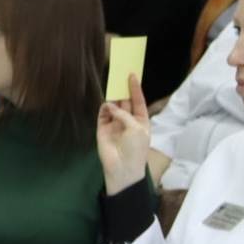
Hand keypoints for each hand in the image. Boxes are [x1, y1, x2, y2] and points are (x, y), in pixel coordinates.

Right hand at [96, 76, 152, 194]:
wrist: (122, 167)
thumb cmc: (135, 148)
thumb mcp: (136, 129)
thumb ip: (124, 115)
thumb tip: (111, 105)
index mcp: (141, 121)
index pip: (138, 102)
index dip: (135, 89)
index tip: (132, 75)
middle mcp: (128, 121)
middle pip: (125, 102)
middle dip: (123, 90)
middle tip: (119, 76)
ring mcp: (115, 124)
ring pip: (113, 106)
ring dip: (113, 97)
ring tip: (112, 84)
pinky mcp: (102, 128)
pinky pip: (103, 114)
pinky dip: (105, 107)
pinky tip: (107, 103)